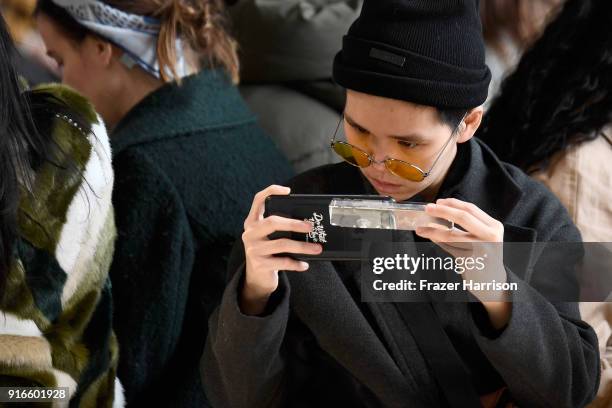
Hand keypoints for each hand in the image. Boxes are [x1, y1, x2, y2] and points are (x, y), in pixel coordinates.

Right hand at [240, 185, 322, 314]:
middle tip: (310, 226)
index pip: (258, 201)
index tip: (287, 191)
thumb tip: (307, 222)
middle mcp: (250, 233)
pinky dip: (297, 264)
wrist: (256, 278)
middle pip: (272, 222)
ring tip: (317, 248)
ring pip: (282, 244)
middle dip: (294, 223)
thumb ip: (279, 227)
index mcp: (252, 222)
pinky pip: (283, 262)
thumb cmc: (268, 252)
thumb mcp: (268, 237)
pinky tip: (305, 264)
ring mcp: (253, 249)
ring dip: (302, 246)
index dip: (271, 192)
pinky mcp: (260, 265)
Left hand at [415, 198, 510, 328]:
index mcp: (494, 226)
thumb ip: (466, 225)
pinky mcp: (471, 262)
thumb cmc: (484, 256)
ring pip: (452, 235)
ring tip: (420, 228)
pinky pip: (449, 249)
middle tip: (427, 208)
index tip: (438, 201)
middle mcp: (491, 236)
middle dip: (442, 211)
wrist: (493, 283)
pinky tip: (430, 237)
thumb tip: (439, 213)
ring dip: (433, 230)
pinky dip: (438, 241)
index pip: (471, 209)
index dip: (453, 203)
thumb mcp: (482, 237)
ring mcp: (482, 249)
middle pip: (463, 217)